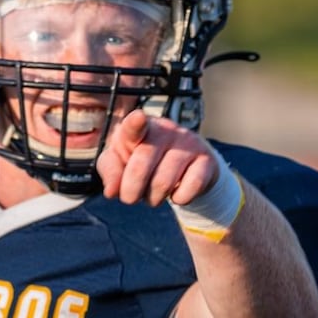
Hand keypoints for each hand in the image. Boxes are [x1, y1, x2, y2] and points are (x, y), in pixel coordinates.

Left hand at [97, 111, 217, 206]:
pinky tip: (177, 192)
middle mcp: (166, 130)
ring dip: (153, 199)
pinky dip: (179, 199)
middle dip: (131, 192)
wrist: (185, 167)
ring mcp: (188, 143)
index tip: (138, 118)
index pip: (134, 126)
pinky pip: (189, 189)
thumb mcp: (121, 162)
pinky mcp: (207, 160)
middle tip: (131, 197)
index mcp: (140, 128)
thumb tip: (111, 191)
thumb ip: (110, 172)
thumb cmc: (146, 161)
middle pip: (141, 168)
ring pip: (163, 183)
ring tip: (154, 194)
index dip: (135, 123)